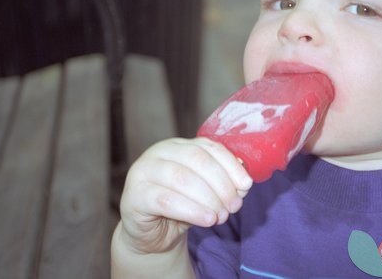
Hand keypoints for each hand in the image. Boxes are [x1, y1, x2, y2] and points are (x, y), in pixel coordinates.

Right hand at [117, 137, 252, 254]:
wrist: (152, 235)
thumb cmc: (181, 207)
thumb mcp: (205, 191)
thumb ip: (222, 181)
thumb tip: (244, 181)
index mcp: (178, 145)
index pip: (208, 147)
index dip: (230, 165)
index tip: (246, 185)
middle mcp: (158, 152)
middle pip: (197, 160)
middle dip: (222, 184)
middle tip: (235, 205)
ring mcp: (143, 171)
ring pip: (182, 178)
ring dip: (209, 199)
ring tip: (222, 216)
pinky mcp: (134, 195)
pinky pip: (166, 200)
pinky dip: (192, 210)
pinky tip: (207, 220)